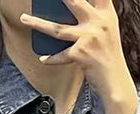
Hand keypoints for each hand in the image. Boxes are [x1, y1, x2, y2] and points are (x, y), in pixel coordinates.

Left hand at [19, 0, 137, 113]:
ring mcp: (89, 37)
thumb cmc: (108, 55)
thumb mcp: (107, 30)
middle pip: (73, 1)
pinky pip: (61, 54)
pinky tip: (43, 58)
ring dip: (38, 23)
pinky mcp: (81, 54)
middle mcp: (99, 22)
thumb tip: (66, 9)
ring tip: (24, 18)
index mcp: (106, 13)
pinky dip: (52, 58)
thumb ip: (93, 15)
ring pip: (58, 28)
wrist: (115, 81)